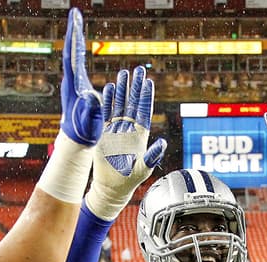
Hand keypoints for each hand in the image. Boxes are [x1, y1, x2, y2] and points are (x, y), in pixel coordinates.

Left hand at [59, 8, 101, 145]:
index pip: (73, 57)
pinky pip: (77, 62)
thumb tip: (89, 97)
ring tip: (77, 21)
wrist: (75, 141)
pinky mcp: (77, 85)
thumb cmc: (83, 133)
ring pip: (73, 55)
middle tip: (75, 13)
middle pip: (71, 51)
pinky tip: (79, 42)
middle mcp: (70, 80)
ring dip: (75, 38)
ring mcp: (73, 82)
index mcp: (73, 85)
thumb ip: (90, 110)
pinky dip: (78, 49)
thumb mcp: (89, 122)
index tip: (76, 22)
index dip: (75, 39)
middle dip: (73, 32)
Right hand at [85, 66, 167, 220]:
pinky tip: (107, 88)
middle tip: (137, 70)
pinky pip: (105, 113)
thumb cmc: (131, 179)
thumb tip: (163, 144)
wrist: (112, 187)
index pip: (144, 110)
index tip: (148, 81)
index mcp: (141, 134)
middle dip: (135, 86)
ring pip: (119, 104)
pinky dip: (105, 101)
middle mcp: (129, 128)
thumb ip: (153, 155)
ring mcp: (116, 129)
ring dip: (121, 90)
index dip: (146, 96)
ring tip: (122, 73)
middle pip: (132, 102)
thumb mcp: (144, 167)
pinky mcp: (104, 133)